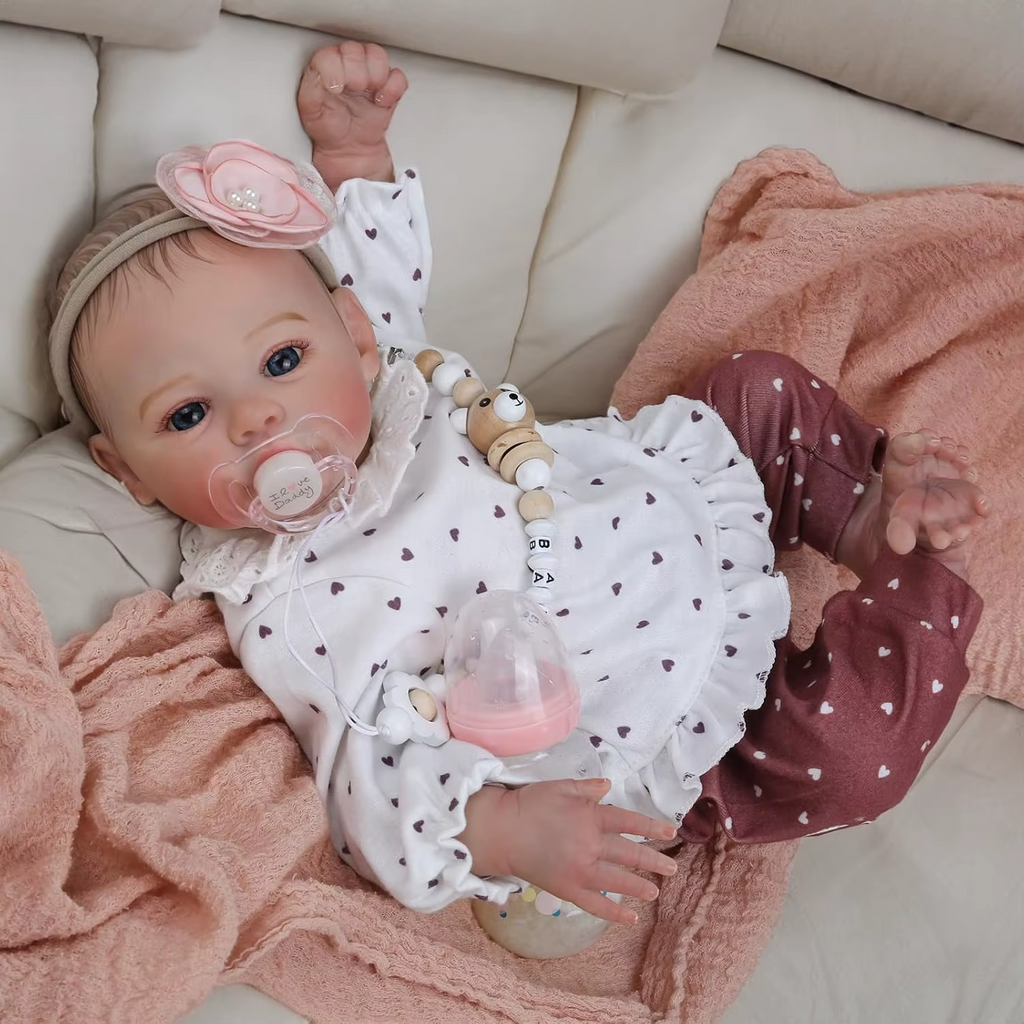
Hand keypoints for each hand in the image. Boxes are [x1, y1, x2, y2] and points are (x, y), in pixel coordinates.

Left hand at [297, 41, 408, 188]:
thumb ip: (311, 90)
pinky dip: (392, 88)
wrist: (348, 151)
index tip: (335, 88)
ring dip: (375, 74)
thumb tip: (321, 77)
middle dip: (356, 70)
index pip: (330, 54)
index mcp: (325, 68)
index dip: (334, 67)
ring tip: (369, 92)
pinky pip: (397, 77)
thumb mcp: (310, 112)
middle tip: (354, 89)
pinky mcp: (388, 90)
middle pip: (354, 50)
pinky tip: (382, 101)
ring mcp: (368, 76)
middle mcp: (346, 67)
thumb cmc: (328, 129)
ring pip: (377, 55)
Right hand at [464, 779, 678, 924]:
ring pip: (617, 881)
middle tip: (672, 868)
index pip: (628, 822)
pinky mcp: (568, 889)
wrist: (500, 831)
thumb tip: (608, 786)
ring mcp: (580, 871)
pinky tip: (630, 918)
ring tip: (656, 891)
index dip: (651, 827)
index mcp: (590, 817)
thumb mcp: (558, 786)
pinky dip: (613, 913)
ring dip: (639, 887)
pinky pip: (595, 905)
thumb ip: (586, 788)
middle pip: (629, 854)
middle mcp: (590, 845)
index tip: (670, 832)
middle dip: (653, 861)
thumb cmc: (529, 804)